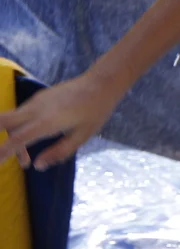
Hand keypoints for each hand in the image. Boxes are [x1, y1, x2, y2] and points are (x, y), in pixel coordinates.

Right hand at [0, 72, 123, 170]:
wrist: (101, 82)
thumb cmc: (96, 111)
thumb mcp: (82, 136)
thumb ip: (59, 152)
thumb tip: (38, 166)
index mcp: (47, 122)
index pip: (17, 139)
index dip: (3, 152)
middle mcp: (36, 109)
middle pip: (3, 121)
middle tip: (5, 155)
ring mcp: (36, 100)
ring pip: (11, 118)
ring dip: (12, 136)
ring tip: (26, 155)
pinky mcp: (40, 96)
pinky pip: (21, 112)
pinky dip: (19, 126)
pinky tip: (33, 136)